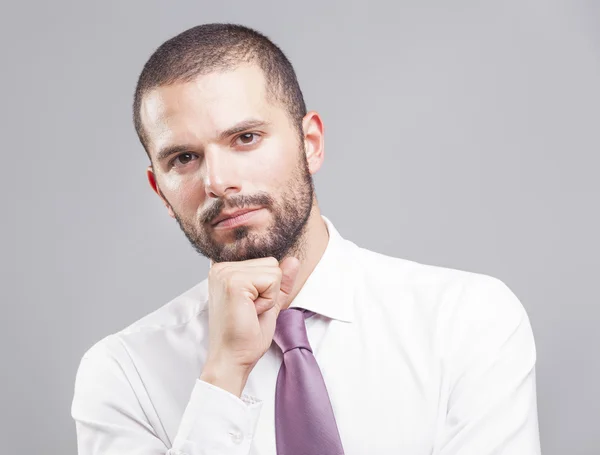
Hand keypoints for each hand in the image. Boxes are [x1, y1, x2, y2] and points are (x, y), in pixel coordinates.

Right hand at [200, 256, 300, 395]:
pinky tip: (251, 312)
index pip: (267, 263)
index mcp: (225, 270)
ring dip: (269, 296)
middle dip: (269, 291)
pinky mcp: (234, 282)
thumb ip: (280, 281)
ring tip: (249, 312)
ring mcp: (226, 273)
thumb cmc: (245, 336)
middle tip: (250, 311)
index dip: (267, 289)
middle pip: (271, 264)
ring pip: (274, 271)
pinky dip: (268, 300)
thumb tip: (293, 260)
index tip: (249, 308)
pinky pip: (272, 280)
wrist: (232, 359)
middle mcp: (221, 267)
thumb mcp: (269, 303)